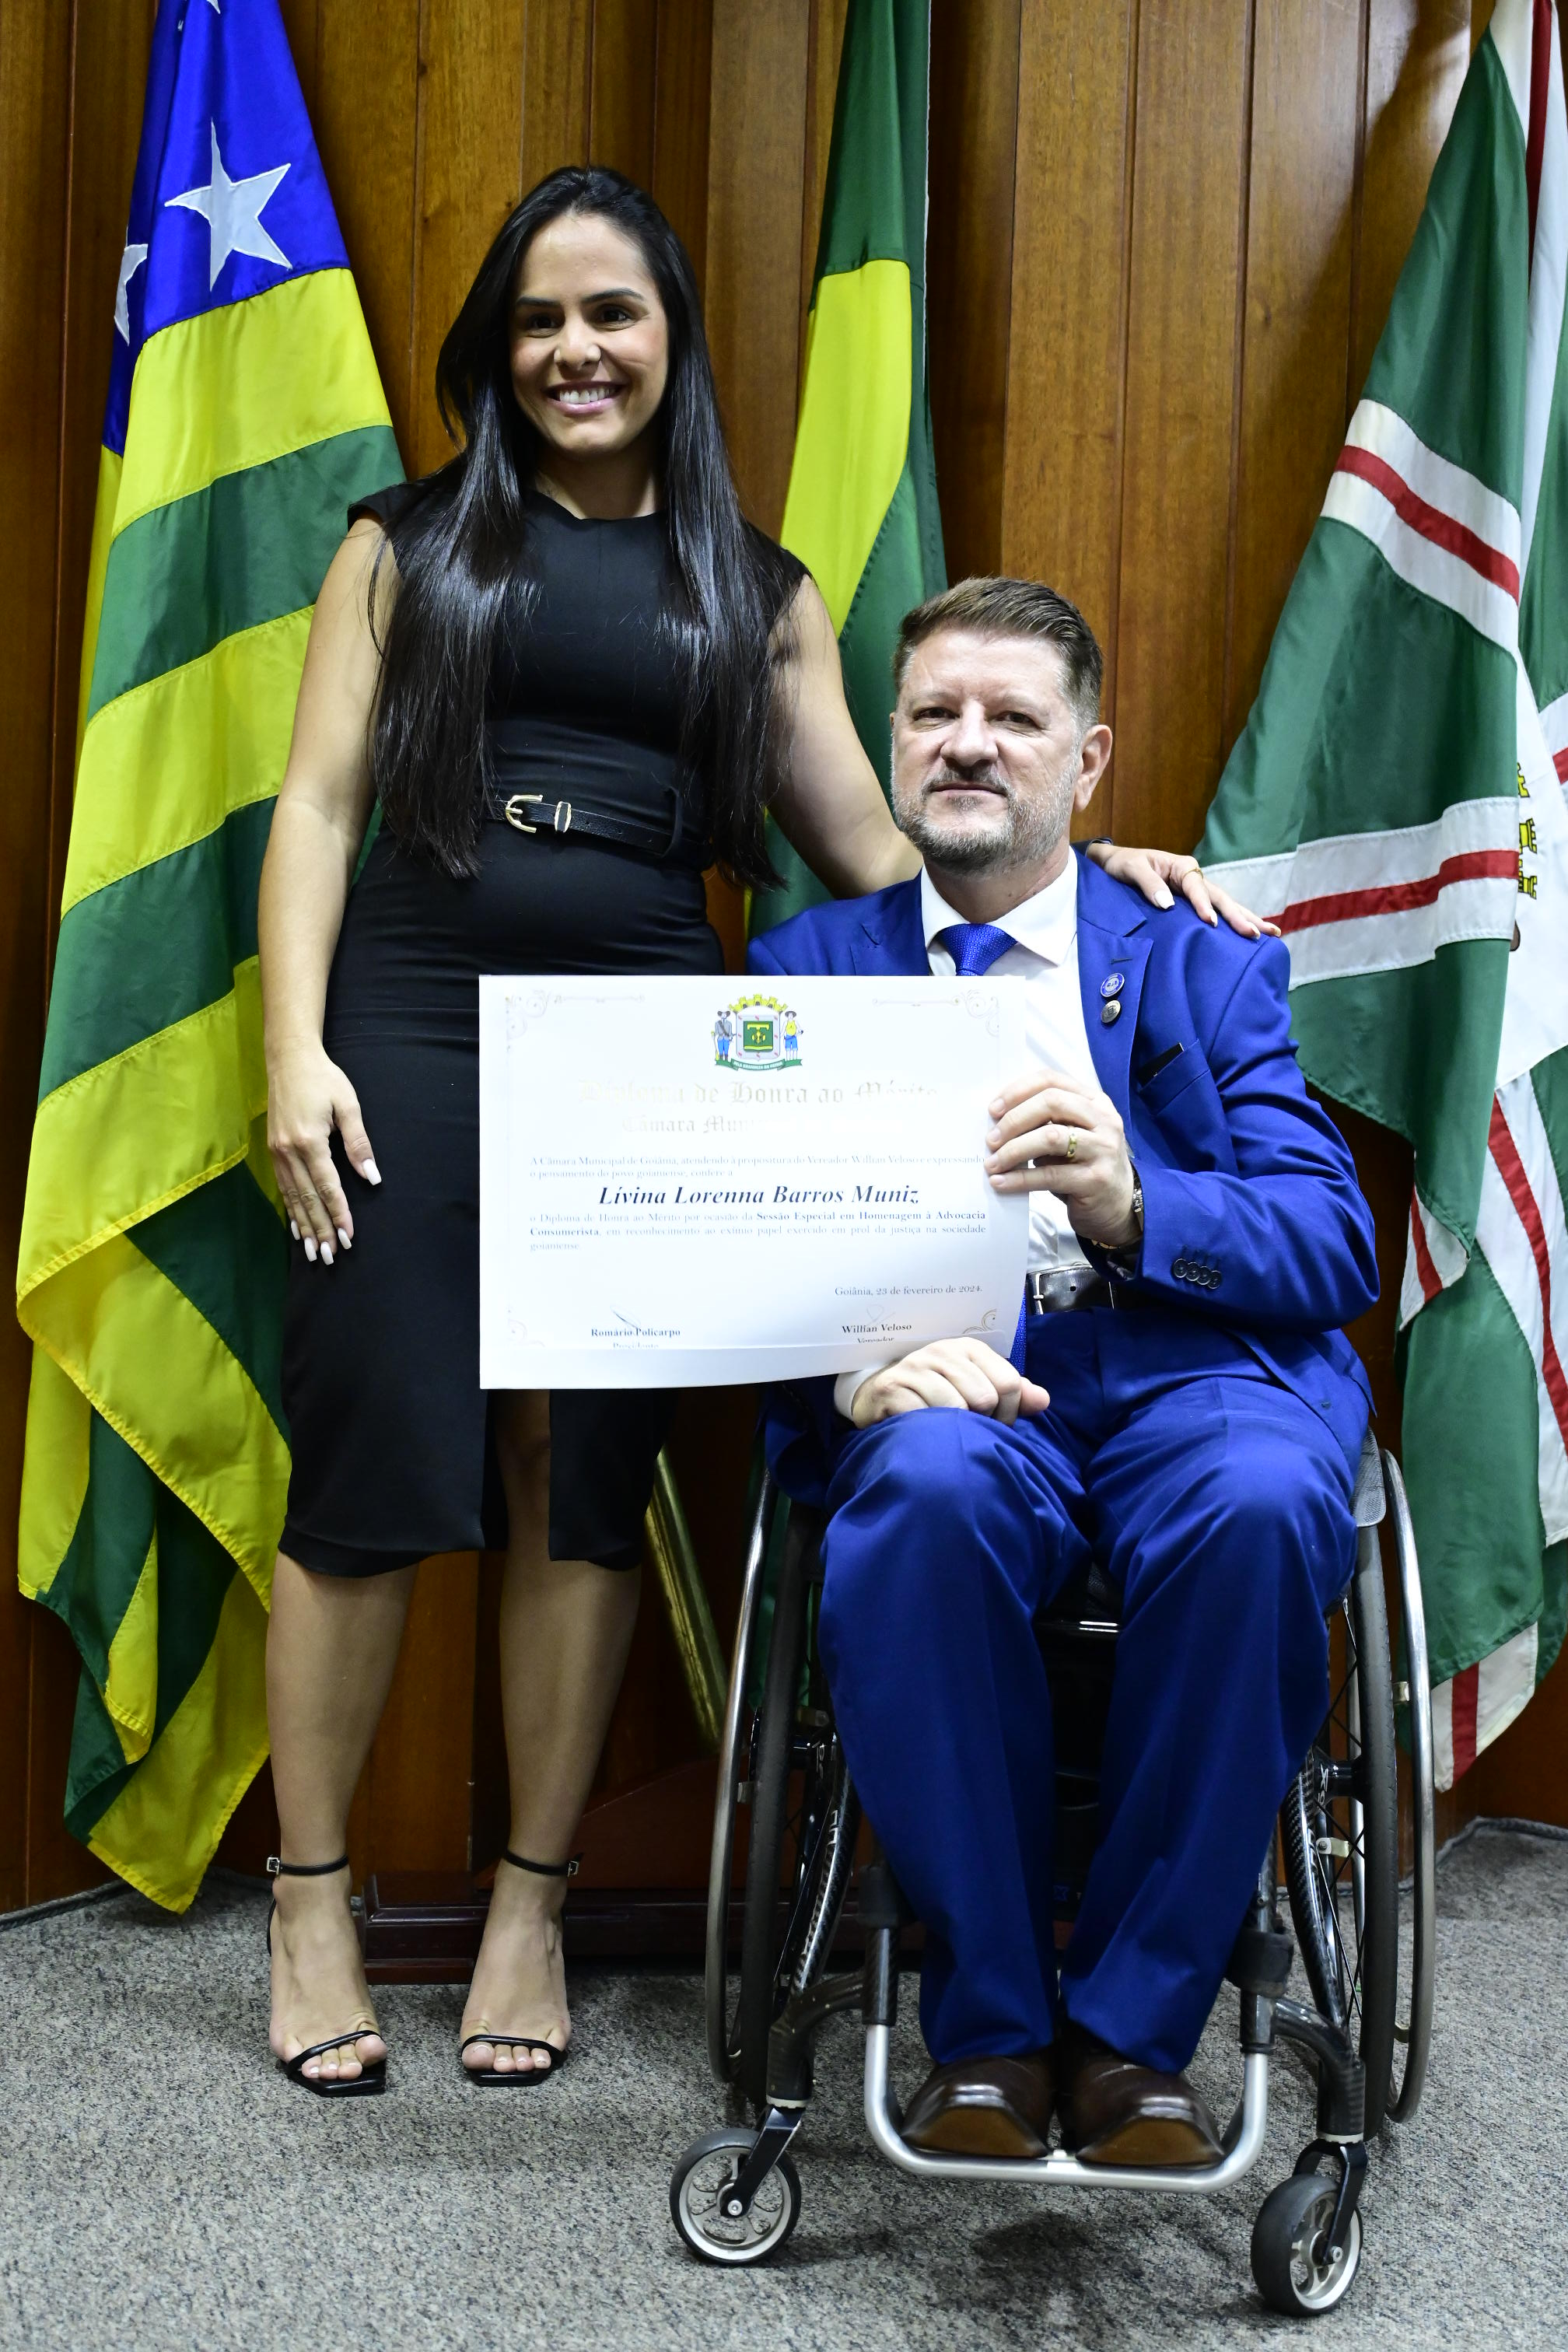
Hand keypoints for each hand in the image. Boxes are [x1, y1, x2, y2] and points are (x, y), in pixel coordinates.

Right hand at [267, 1039, 379, 1264]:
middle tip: (331, 1257)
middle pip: (307, 1199)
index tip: (348, 1236)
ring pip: (292, 1198)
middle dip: (320, 1229)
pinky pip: (282, 1188)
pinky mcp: (273, 1150)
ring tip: (314, 1252)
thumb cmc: (323, 1078)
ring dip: (304, 1227)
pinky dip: (291, 1210)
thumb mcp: (348, 1105)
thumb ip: (359, 1143)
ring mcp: (277, 1152)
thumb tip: (372, 1177)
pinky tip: (297, 1228)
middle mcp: (289, 1151)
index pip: (328, 1186)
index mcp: (309, 1140)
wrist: (288, 1059)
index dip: (339, 1214)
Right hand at [850, 1338, 1048, 1426]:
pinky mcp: (892, 1389)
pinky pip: (924, 1418)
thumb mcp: (976, 1387)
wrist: (879, 1395)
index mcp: (969, 1349)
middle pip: (985, 1398)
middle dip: (981, 1424)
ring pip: (956, 1409)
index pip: (1009, 1384)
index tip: (992, 1424)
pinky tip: (925, 1433)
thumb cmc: (935, 1393)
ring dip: (954, 1431)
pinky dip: (929, 1432)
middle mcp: (942, 1352)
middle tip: (966, 1431)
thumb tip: (1043, 1400)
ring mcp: (915, 1368)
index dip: (1008, 1414)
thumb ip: (1012, 1393)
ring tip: (945, 1433)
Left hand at [985, 1065, 1138, 1247]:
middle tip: (992, 1139)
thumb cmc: (1085, 1165)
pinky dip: (1020, 1179)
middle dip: (1014, 1120)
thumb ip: (1045, 1121)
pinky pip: (1050, 1175)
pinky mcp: (1096, 1180)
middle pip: (1051, 1103)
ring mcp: (1103, 1149)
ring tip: (992, 1163)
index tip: (993, 1109)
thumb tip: (998, 1120)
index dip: (1018, 1091)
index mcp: (1095, 1101)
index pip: (1051, 1080)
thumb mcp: (1071, 1134)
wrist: (1117, 1205)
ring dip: (1014, 1150)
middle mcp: (1104, 1120)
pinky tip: (1001, 1183)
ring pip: (1050, 1137)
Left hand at [1084, 842, 1279, 938]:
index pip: (1197, 887)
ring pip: (1225, 905)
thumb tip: (1167, 904)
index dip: (1204, 905)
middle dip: (1239, 916)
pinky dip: (1234, 921)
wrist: (1115, 864)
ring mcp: (1196, 890)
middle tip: (1256, 933)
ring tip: (1271, 933)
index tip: (1210, 922)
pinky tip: (1252, 931)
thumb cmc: (1123, 865)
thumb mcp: (1131, 869)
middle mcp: (1194, 877)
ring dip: (1246, 918)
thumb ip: (1148, 884)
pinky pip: (1217, 911)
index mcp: (1182, 866)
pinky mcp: (1193, 903)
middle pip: (1221, 897)